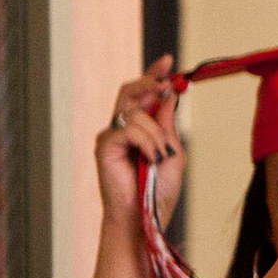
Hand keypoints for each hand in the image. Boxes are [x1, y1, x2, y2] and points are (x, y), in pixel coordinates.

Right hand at [95, 59, 182, 232]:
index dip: (154, 75)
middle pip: (130, 91)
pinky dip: (147, 142)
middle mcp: (122, 127)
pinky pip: (129, 129)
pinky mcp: (104, 145)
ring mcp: (111, 135)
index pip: (143, 94)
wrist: (145, 216)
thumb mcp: (173, 152)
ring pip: (136, 113)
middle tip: (165, 83)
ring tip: (161, 156)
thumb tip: (170, 95)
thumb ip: (168, 125)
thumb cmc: (158, 189)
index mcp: (140, 128)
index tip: (169, 61)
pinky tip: (151, 159)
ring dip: (157, 133)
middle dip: (149, 83)